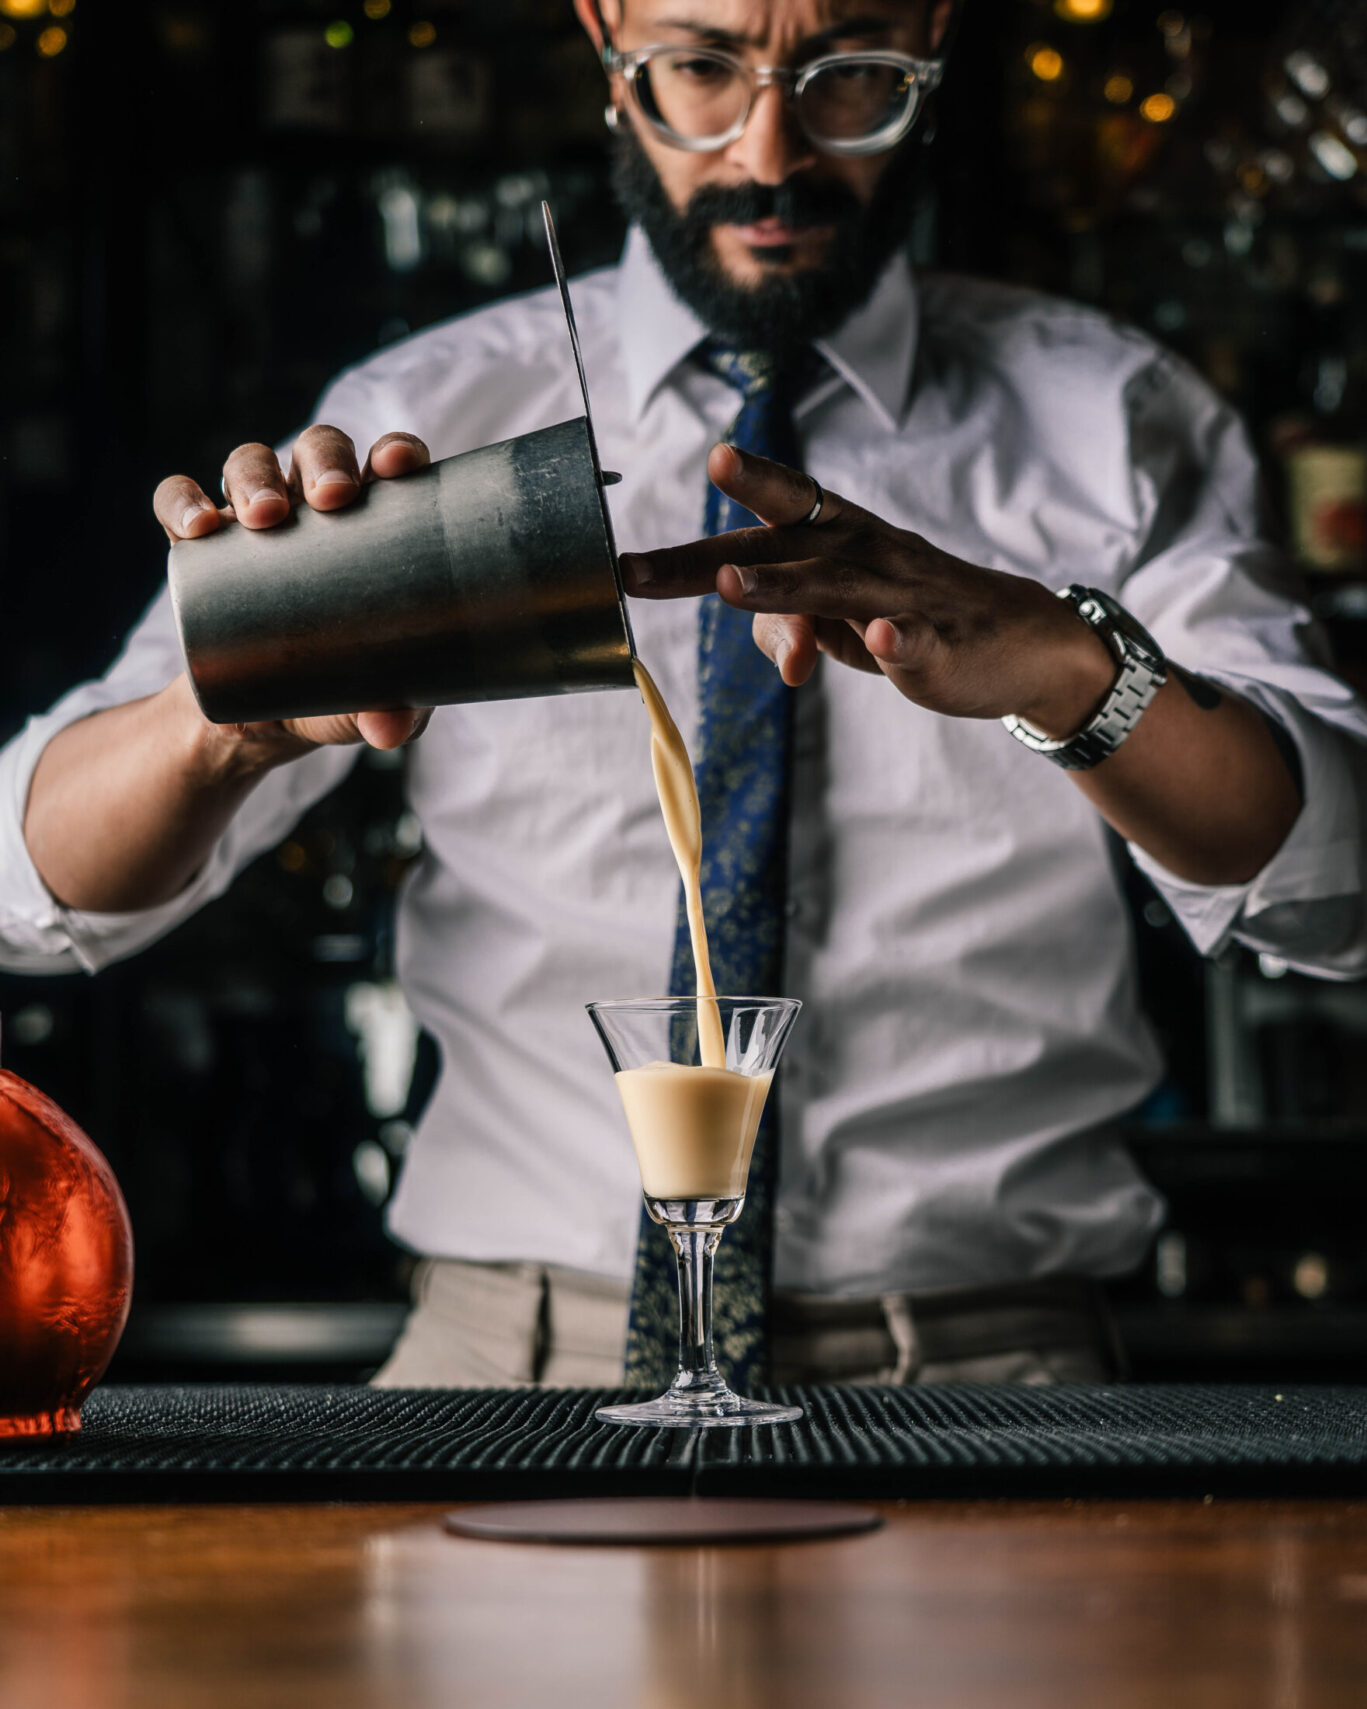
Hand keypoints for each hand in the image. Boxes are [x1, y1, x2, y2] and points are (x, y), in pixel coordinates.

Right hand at [153, 427, 434, 753]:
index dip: (395, 451)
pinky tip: (197, 529)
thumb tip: (390, 731)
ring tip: (265, 518)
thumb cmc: (337, 688)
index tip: (397, 467)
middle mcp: (312, 505)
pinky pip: (179, 500)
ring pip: (250, 463)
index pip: (388, 465)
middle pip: (318, 449)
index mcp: (372, 522)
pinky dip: (183, 502)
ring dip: (256, 476)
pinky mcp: (199, 542)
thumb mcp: (372, 705)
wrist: (260, 715)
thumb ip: (395, 715)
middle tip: (332, 498)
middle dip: (325, 460)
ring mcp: (251, 517)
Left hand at [621, 445, 1117, 736]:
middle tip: (649, 556)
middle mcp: (868, 553)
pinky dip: (896, 641)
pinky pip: (914, 640)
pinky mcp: (940, 644)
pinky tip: (879, 640)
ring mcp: (905, 596)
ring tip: (729, 586)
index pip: (783, 507)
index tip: (706, 463)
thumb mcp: (842, 624)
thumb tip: (779, 655)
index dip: (748, 483)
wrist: (1020, 644)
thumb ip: (791, 629)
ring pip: (836, 587)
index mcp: (841, 536)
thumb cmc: (915, 617)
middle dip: (720, 550)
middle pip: (788, 541)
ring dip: (781, 587)